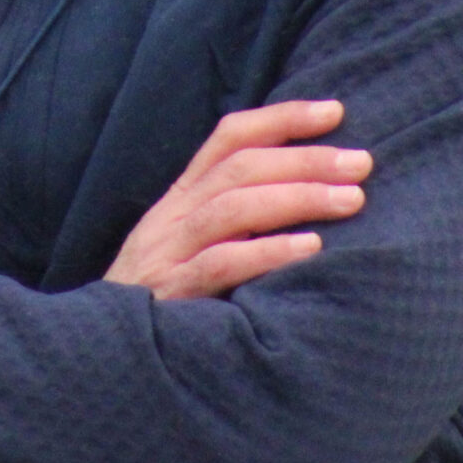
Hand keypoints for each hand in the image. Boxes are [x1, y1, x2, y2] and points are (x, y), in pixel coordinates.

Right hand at [104, 99, 370, 299]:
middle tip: (360, 165)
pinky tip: (310, 250)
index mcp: (181, 198)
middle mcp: (172, 217)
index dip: (282, 119)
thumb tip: (315, 189)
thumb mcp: (193, 245)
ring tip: (351, 201)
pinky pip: (220, 265)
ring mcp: (168, 254)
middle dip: (306, 160)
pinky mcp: (171, 295)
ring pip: (233, 208)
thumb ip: (237, 216)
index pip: (230, 138)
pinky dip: (268, 252)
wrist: (102, 352)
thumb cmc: (167, 297)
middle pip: (240, 168)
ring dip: (297, 198)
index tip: (336, 111)